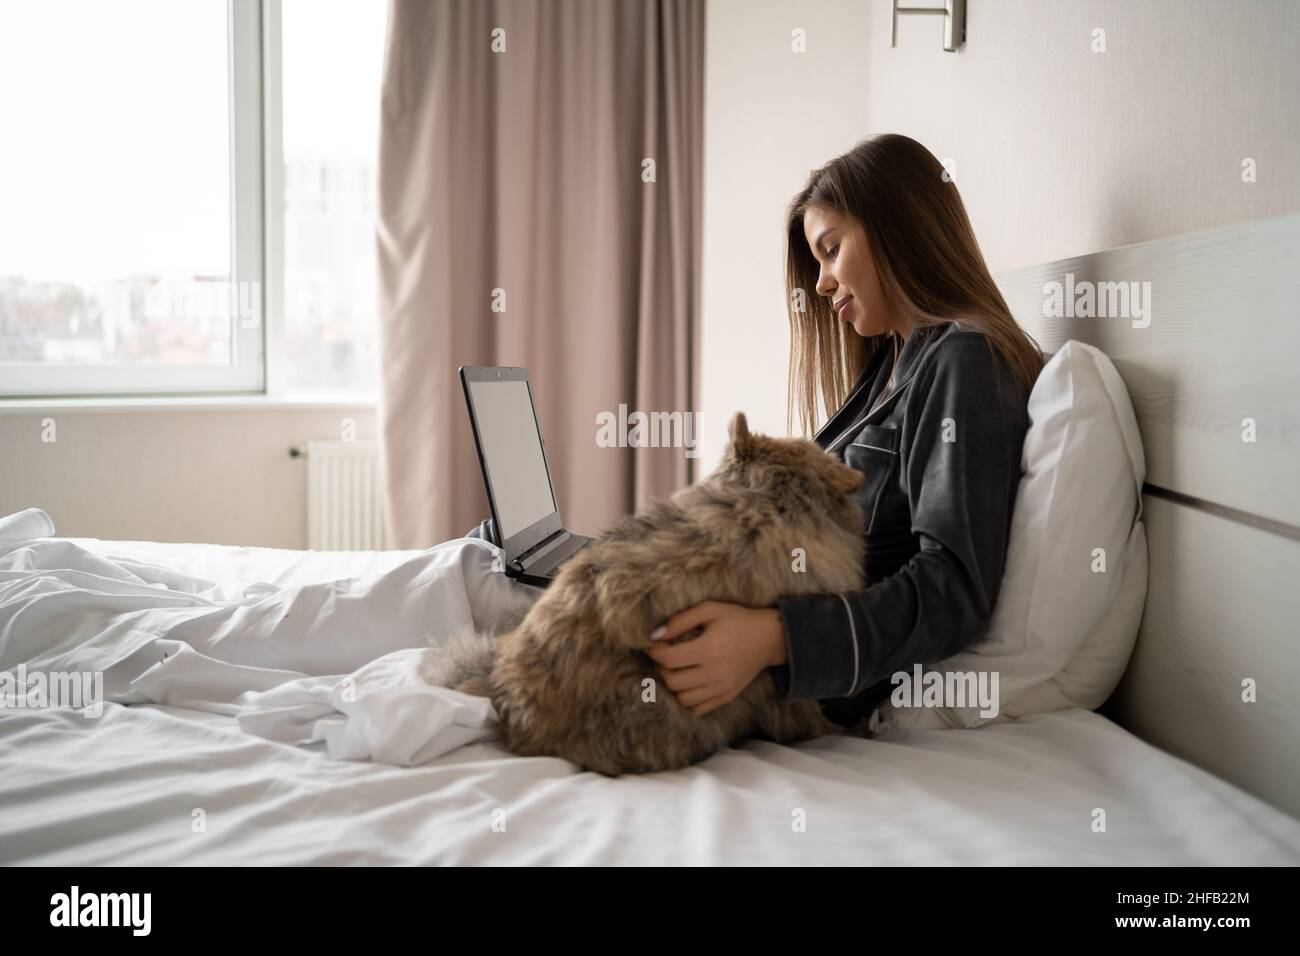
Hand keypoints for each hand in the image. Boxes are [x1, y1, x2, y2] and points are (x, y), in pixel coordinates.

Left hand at [645, 601, 784, 716]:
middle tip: (666, 657)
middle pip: (672, 681)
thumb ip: (681, 620)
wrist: (769, 638)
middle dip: (662, 669)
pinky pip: (698, 708)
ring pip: (683, 699)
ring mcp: (721, 688)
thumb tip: (655, 635)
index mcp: (708, 649)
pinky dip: (688, 699)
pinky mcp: (727, 696)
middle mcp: (714, 672)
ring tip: (678, 670)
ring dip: (674, 686)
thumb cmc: (738, 620)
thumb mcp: (710, 610)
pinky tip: (690, 683)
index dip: (655, 652)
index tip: (655, 645)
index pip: (668, 659)